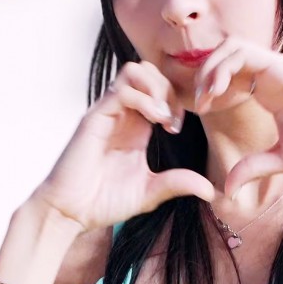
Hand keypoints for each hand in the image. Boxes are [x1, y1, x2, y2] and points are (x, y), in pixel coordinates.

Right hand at [31, 60, 215, 233]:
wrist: (71, 212)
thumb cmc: (103, 201)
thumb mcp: (150, 192)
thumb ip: (178, 184)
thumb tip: (211, 190)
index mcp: (135, 126)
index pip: (157, 89)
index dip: (175, 100)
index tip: (178, 127)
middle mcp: (122, 114)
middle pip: (147, 71)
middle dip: (169, 89)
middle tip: (173, 120)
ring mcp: (107, 113)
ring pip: (134, 71)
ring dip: (156, 88)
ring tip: (164, 118)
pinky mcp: (95, 118)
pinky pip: (122, 91)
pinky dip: (144, 100)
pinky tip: (155, 122)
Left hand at [193, 36, 282, 197]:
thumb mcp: (281, 159)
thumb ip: (252, 168)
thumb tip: (226, 191)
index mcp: (271, 90)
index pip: (232, 76)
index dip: (212, 89)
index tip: (202, 112)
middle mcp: (272, 74)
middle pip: (226, 56)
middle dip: (204, 75)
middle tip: (198, 103)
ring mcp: (276, 66)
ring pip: (230, 47)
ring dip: (210, 68)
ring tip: (205, 96)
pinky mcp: (280, 65)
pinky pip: (241, 53)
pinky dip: (222, 67)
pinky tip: (216, 92)